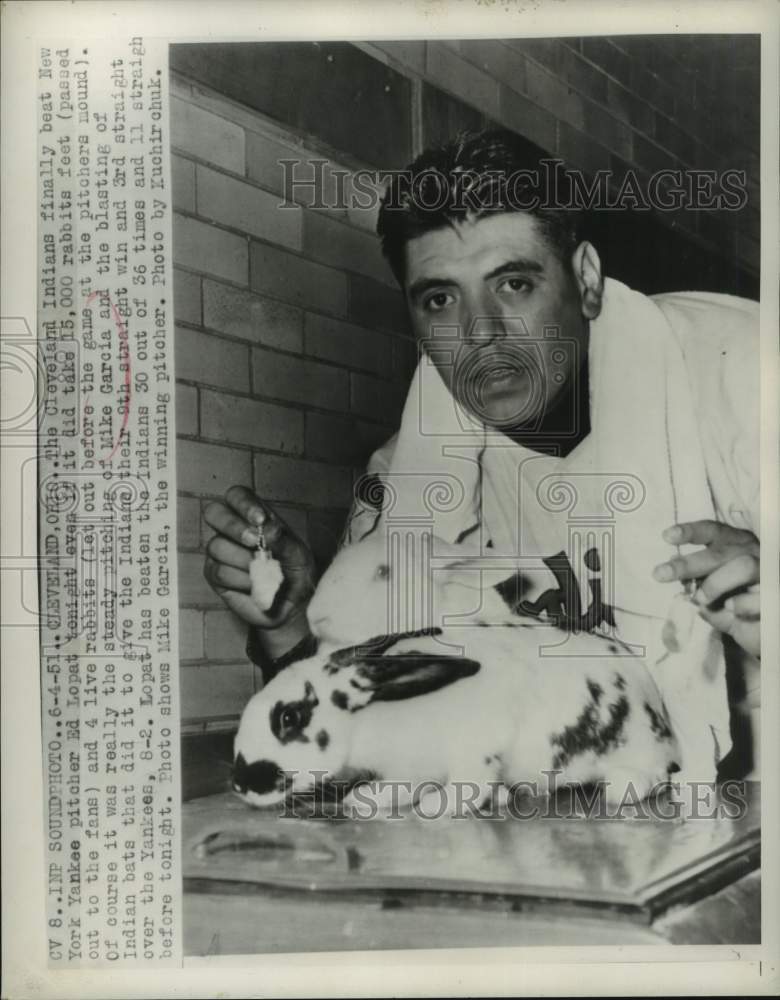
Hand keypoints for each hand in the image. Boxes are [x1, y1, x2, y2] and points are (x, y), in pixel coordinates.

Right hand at [203, 486, 316, 628]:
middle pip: (214, 512)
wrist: (293, 606)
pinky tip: (254, 585)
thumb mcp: (297, 554)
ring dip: (243, 561)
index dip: (244, 504)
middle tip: (254, 542)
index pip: (237, 496)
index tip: (261, 520)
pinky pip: (218, 571)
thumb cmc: (295, 573)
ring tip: (263, 572)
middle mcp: (233, 530)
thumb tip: (268, 529)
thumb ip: (283, 540)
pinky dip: (240, 580)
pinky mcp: (214, 574)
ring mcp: (220, 552)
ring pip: (217, 546)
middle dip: (233, 526)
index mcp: (253, 517)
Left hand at [653, 520, 759, 658]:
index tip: (666, 536)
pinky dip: (741, 604)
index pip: (714, 531)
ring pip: (744, 566)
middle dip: (689, 564)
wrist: (761, 629)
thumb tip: (673, 566)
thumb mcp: (711, 592)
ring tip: (700, 600)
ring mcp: (768, 572)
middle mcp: (753, 552)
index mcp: (735, 545)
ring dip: (715, 584)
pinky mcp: (776, 594)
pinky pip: (760, 595)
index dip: (691, 532)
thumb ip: (696, 580)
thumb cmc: (734, 605)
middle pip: (721, 552)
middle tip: (660, 574)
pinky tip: (730, 609)